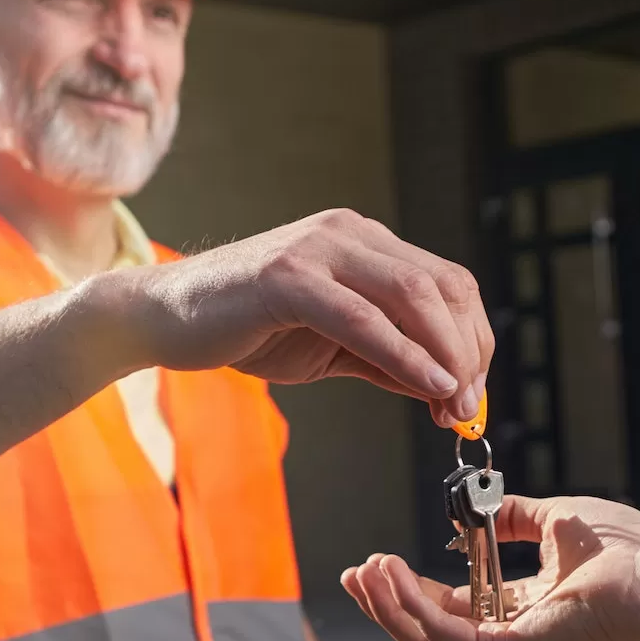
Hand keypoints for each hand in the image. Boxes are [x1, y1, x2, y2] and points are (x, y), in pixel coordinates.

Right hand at [115, 208, 490, 425]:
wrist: (165, 318)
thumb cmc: (247, 329)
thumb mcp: (333, 348)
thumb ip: (387, 360)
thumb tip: (445, 389)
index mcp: (363, 243)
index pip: (447, 283)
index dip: (473, 339)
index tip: (472, 394)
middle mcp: (348, 233)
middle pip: (442, 285)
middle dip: (468, 351)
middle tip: (468, 407)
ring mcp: (317, 249)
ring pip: (413, 293)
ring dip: (445, 355)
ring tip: (453, 402)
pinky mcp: (287, 278)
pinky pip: (362, 317)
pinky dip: (403, 354)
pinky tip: (427, 385)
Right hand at [342, 494, 639, 640]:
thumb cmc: (624, 549)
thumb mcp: (555, 520)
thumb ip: (517, 516)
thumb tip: (489, 504)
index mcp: (520, 612)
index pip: (450, 609)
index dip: (408, 588)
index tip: (376, 563)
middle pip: (427, 630)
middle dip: (385, 601)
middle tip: (356, 571)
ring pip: (424, 640)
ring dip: (389, 604)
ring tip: (367, 570)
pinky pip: (441, 636)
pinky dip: (409, 606)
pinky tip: (391, 575)